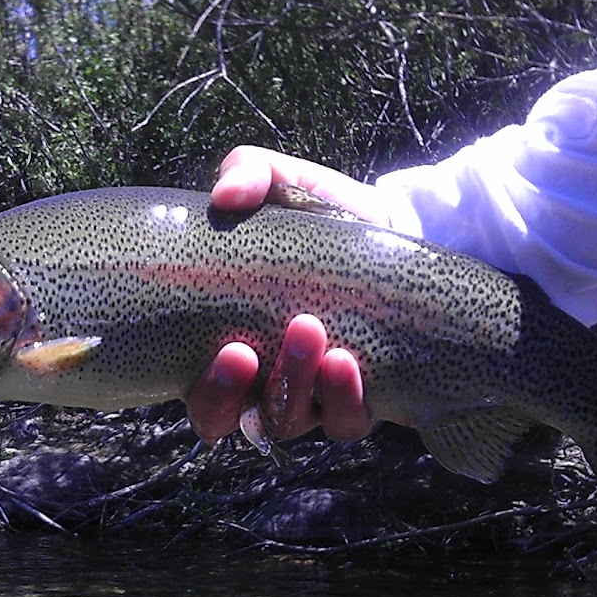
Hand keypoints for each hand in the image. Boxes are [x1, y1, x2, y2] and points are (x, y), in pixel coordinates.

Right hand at [186, 146, 379, 443]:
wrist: (394, 231)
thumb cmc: (318, 215)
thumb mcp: (282, 183)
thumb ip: (247, 174)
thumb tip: (226, 194)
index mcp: (230, 345)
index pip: (202, 397)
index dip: (207, 391)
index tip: (226, 349)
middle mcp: (264, 382)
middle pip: (230, 422)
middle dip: (231, 396)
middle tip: (246, 351)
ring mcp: (313, 397)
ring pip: (289, 421)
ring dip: (295, 385)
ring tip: (310, 330)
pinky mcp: (361, 399)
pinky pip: (347, 422)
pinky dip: (344, 398)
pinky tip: (349, 360)